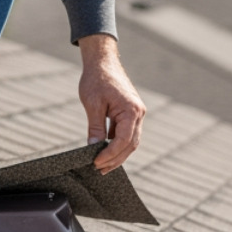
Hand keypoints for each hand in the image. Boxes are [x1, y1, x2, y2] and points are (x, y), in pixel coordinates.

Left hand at [77, 33, 145, 173]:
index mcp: (131, 110)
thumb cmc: (97, 79)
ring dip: (117, 154)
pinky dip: (117, 143)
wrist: (102, 61)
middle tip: (99, 169)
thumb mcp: (92, 104)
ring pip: (130, 141)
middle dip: (115, 159)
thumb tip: (93, 147)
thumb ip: (95, 128)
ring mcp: (136, 113)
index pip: (123, 140)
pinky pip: (126, 133)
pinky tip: (105, 151)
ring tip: (102, 165)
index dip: (110, 154)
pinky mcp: (130, 112)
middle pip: (130, 144)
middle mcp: (138, 113)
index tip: (96, 162)